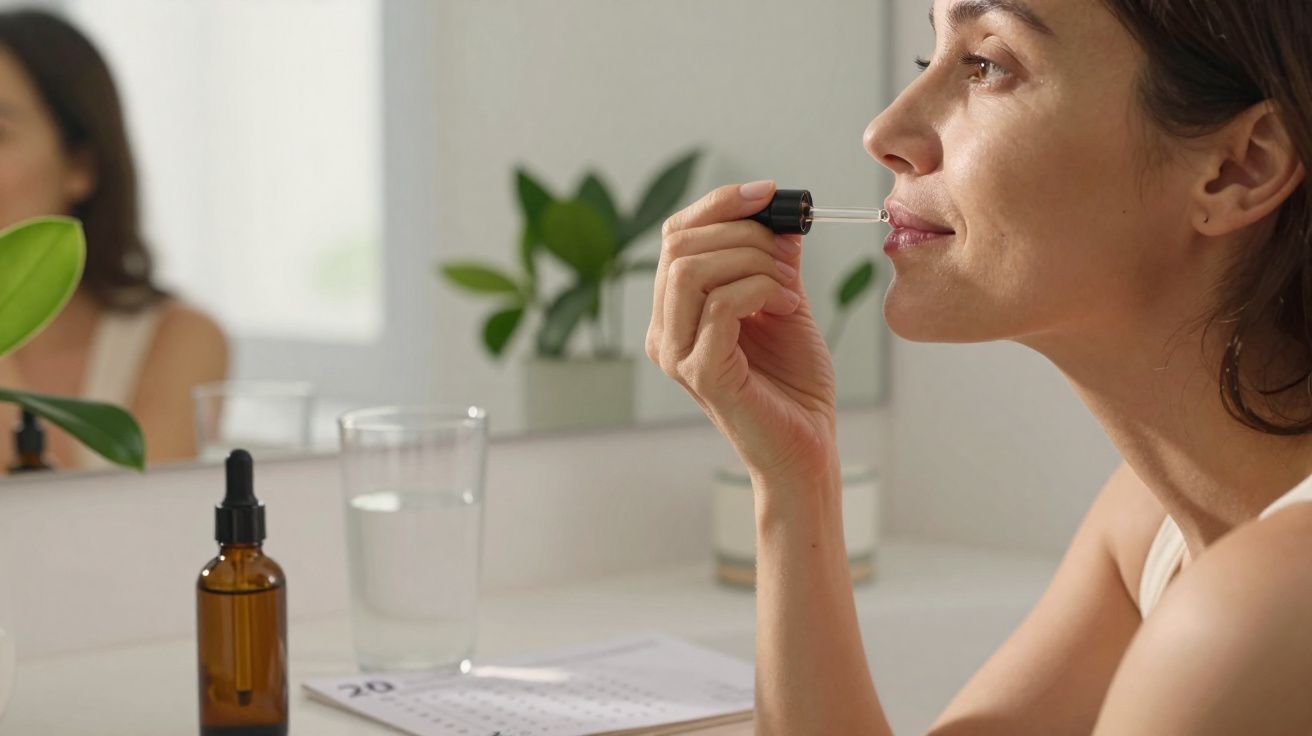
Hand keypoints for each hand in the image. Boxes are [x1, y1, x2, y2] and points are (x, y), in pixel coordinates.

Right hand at [646, 180, 837, 487]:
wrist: (808, 447)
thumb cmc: (794, 384)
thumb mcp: (785, 303)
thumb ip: (773, 260)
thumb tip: (776, 210)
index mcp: (674, 313)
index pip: (676, 237)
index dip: (720, 205)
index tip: (770, 194)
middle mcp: (663, 332)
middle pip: (680, 246)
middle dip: (743, 233)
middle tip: (788, 254)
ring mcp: (677, 355)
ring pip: (691, 270)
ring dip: (752, 261)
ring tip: (789, 286)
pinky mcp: (702, 374)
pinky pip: (720, 306)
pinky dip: (761, 290)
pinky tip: (789, 306)